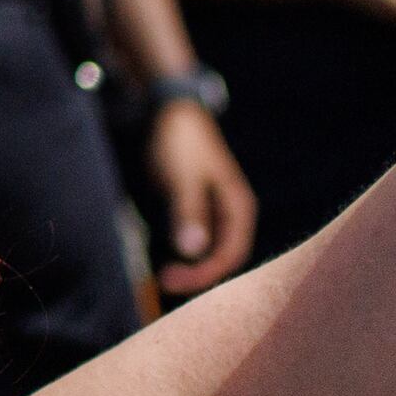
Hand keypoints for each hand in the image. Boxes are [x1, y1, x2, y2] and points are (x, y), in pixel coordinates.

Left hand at [142, 98, 258, 297]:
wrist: (168, 113)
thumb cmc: (179, 143)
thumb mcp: (182, 178)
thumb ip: (188, 212)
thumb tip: (192, 250)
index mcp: (238, 207)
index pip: (230, 254)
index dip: (204, 273)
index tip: (172, 281)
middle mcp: (230, 215)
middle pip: (220, 258)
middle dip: (195, 275)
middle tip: (162, 281)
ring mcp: (213, 214)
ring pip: (205, 253)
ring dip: (186, 267)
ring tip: (160, 276)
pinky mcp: (194, 212)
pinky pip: (190, 241)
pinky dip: (177, 254)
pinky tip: (156, 260)